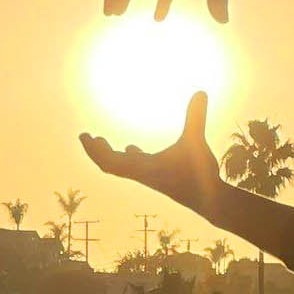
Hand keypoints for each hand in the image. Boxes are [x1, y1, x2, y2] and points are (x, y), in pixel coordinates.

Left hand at [80, 92, 223, 212]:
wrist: (209, 202)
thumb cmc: (200, 174)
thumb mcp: (196, 142)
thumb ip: (196, 118)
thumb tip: (200, 91)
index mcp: (142, 167)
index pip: (108, 160)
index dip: (94, 149)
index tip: (84, 136)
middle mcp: (141, 173)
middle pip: (108, 164)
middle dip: (95, 151)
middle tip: (85, 136)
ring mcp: (148, 176)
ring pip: (120, 167)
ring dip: (108, 154)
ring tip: (100, 142)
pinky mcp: (157, 177)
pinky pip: (134, 167)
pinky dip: (127, 157)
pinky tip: (131, 149)